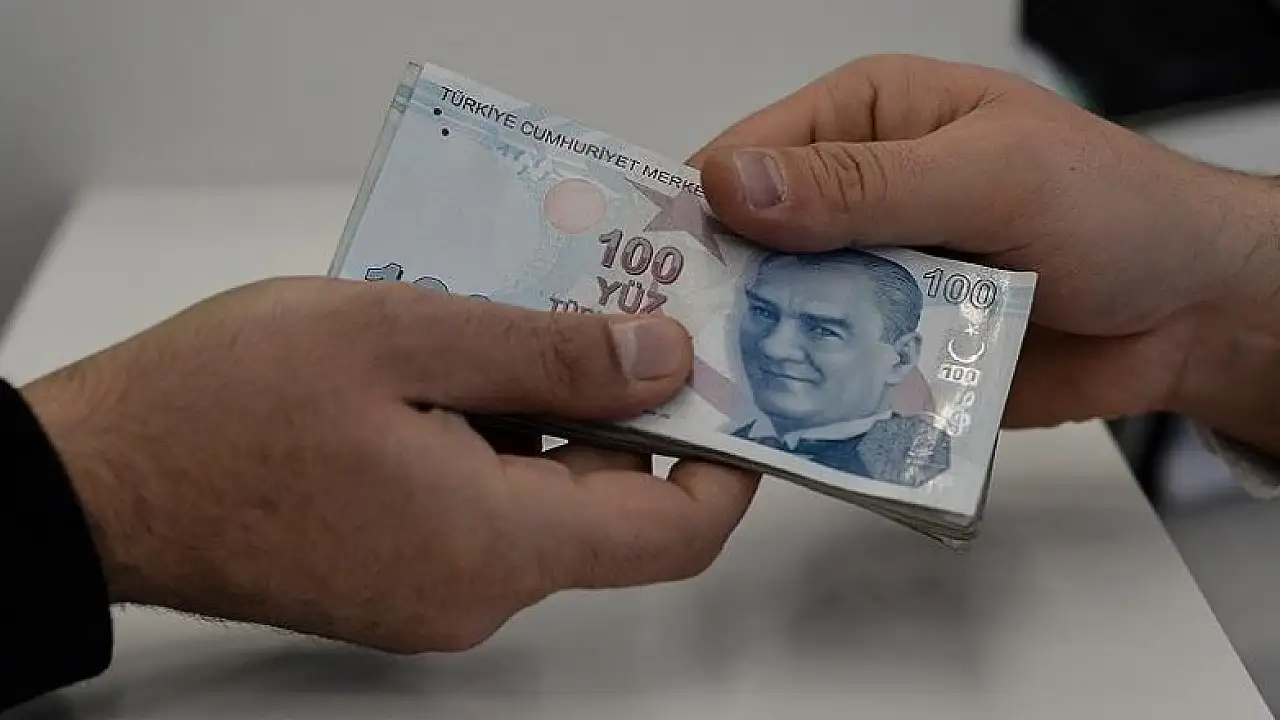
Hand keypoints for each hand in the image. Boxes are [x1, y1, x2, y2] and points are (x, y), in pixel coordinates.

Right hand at [21, 277, 758, 652]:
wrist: (100, 481)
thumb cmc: (221, 406)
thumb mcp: (403, 335)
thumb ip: (550, 351)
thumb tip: (661, 362)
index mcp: (492, 543)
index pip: (672, 531)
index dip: (720, 459)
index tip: (722, 383)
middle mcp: (475, 591)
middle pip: (607, 507)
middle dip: (620, 407)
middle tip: (599, 310)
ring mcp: (433, 593)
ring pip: (542, 500)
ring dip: (546, 414)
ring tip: (500, 325)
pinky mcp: (398, 575)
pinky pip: (485, 507)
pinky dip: (494, 438)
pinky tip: (449, 370)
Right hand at [690, 53, 1279, 453]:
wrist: (1194, 314)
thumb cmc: (1115, 209)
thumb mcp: (989, 176)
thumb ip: (863, 185)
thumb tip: (736, 184)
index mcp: (868, 119)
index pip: (749, 156)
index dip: (697, 210)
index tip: (650, 270)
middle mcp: (857, 197)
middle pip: (752, 244)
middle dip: (719, 294)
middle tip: (671, 351)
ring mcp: (873, 275)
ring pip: (785, 314)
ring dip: (763, 352)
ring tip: (716, 397)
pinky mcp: (892, 345)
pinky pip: (831, 370)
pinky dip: (811, 394)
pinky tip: (782, 423)